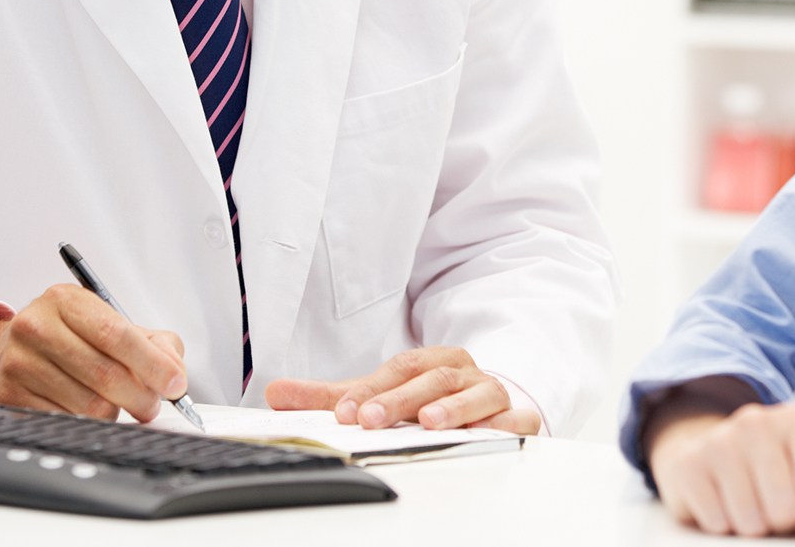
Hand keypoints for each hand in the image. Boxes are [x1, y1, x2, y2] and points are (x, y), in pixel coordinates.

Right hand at [0, 283, 187, 421]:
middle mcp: (37, 327)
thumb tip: (174, 371)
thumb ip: (153, 342)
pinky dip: (87, 423)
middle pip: (106, 375)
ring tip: (115, 403)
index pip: (116, 334)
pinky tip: (85, 408)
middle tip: (152, 405)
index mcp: (65, 300)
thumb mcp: (107, 323)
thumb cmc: (67, 338)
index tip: (175, 383)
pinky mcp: (10, 397)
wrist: (4, 352)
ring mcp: (20, 363)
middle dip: (141, 397)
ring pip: (90, 405)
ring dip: (115, 412)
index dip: (152, 363)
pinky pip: (68, 422)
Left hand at [264, 346, 540, 433]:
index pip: (397, 370)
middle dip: (400, 399)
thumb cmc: (433, 396)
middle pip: (430, 380)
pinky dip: (505, 424)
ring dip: (453, 408)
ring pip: (474, 394)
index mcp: (429, 361)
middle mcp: (460, 372)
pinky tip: (490, 433)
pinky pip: (516, 418)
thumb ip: (334, 397)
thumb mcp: (382, 394)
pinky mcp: (517, 417)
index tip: (343, 413)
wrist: (494, 399)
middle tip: (371, 418)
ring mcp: (490, 393)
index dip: (370, 390)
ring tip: (429, 422)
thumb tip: (277, 393)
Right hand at [645, 395, 794, 538]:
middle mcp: (756, 422)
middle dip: (780, 525)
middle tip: (770, 512)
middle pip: (785, 510)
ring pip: (751, 523)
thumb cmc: (767, 473)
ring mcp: (718, 440)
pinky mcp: (687, 464)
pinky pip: (717, 523)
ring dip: (749, 529)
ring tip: (744, 508)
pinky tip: (719, 505)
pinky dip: (720, 527)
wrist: (703, 449)